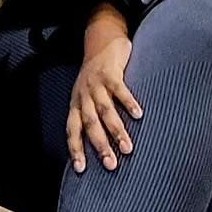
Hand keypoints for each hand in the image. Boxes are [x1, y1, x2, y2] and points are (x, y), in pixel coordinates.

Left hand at [66, 4, 140, 173]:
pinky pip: (118, 89)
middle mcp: (83, 96)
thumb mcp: (89, 97)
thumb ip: (95, 117)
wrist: (101, 42)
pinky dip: (128, 102)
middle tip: (112, 165)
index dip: (75, 149)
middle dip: (100, 146)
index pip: (72, 131)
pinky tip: (138, 115)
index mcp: (76, 105)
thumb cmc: (97, 78)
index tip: (81, 170)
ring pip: (104, 110)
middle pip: (89, 125)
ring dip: (116, 130)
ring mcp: (95, 84)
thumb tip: (106, 146)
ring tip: (128, 148)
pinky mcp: (109, 72)